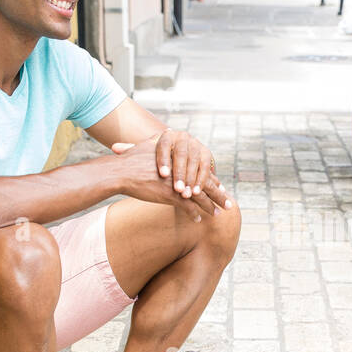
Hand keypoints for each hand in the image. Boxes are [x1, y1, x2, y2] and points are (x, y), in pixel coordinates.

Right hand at [109, 132, 230, 220]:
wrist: (123, 171)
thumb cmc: (132, 159)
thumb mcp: (149, 143)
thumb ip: (161, 138)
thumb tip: (167, 131)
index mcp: (182, 161)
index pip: (201, 171)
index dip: (211, 179)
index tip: (220, 186)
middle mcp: (183, 172)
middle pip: (206, 185)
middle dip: (218, 195)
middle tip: (229, 203)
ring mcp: (179, 184)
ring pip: (200, 198)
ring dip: (210, 207)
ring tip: (218, 213)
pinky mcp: (172, 196)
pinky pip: (188, 208)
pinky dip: (194, 214)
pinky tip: (198, 220)